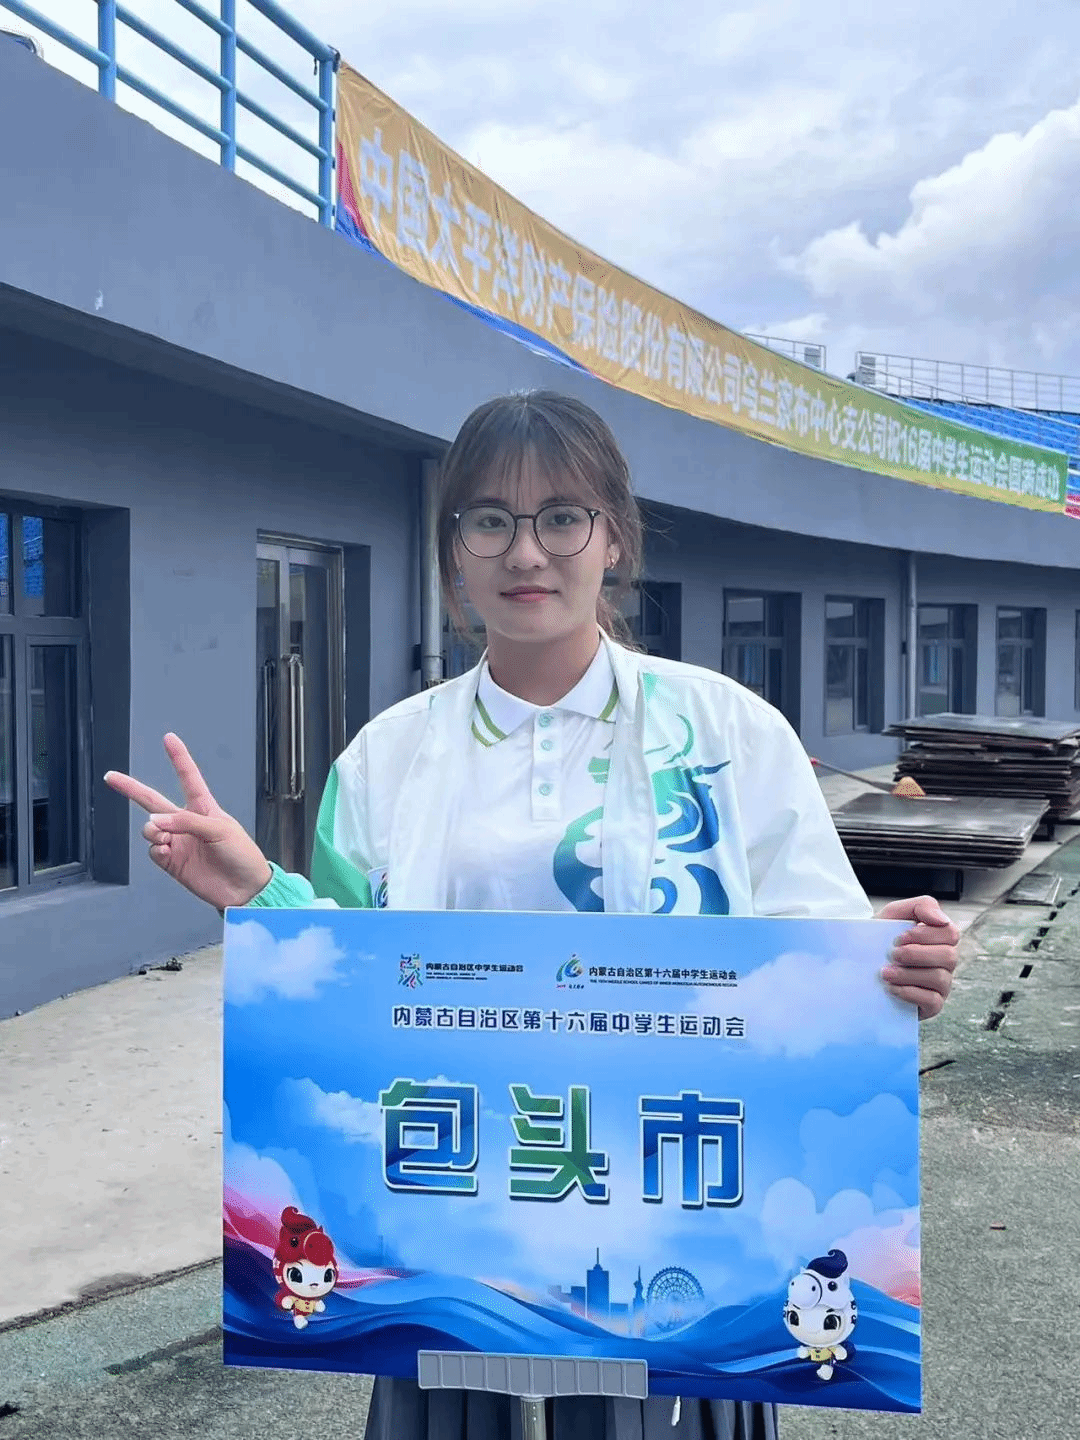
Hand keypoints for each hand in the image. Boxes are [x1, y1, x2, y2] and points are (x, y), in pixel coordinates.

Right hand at [104, 733, 272, 910]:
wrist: (244, 889)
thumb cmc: (241, 854)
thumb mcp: (219, 830)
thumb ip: (187, 822)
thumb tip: (154, 822)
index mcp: (204, 808)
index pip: (188, 778)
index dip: (178, 758)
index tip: (169, 738)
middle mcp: (187, 823)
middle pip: (153, 801)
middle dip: (132, 789)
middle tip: (111, 777)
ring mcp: (178, 843)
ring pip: (150, 828)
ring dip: (152, 829)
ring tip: (163, 837)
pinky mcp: (172, 862)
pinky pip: (153, 850)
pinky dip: (155, 848)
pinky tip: (165, 850)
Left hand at [876, 895, 959, 1019]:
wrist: (857, 964)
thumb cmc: (880, 937)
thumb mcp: (895, 914)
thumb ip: (921, 906)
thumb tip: (942, 920)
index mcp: (940, 938)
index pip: (950, 933)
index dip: (925, 935)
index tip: (898, 937)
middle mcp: (945, 961)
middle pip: (948, 956)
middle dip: (915, 954)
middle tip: (892, 955)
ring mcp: (941, 984)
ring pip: (940, 978)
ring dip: (908, 974)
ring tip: (885, 973)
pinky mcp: (932, 1005)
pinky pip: (933, 1001)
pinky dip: (910, 993)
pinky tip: (892, 988)